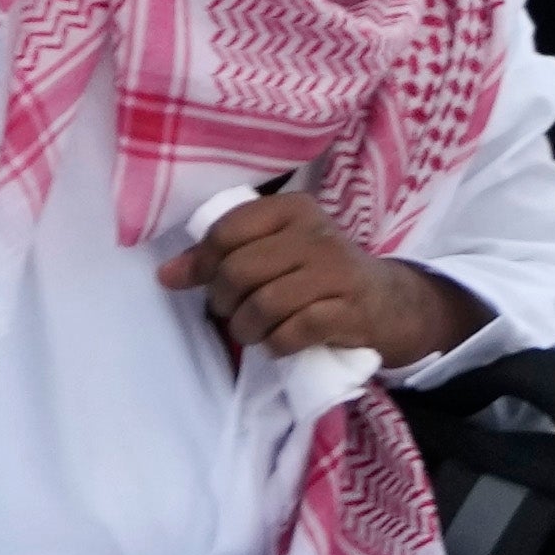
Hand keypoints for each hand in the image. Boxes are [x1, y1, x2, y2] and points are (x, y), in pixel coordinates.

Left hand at [167, 184, 481, 366]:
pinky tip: (281, 343)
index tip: (205, 284)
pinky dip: (277, 345)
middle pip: (239, 271)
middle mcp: (316, 233)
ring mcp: (336, 272)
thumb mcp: (277, 251)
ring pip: (263, 305)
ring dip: (248, 330)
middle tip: (236, 312)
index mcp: (293, 209)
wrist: (389, 302)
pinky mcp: (349, 311)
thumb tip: (166, 274)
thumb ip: (225, 256)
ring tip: (256, 332)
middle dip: (226, 302)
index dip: (203, 263)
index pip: (227, 231)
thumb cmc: (320, 274)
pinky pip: (292, 332)